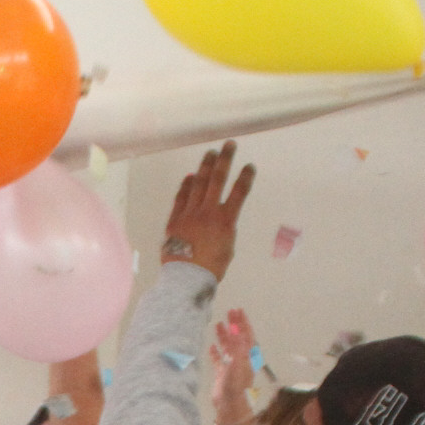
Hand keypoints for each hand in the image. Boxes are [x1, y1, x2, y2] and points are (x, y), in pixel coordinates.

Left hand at [163, 142, 254, 281]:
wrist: (185, 279)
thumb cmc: (211, 268)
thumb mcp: (227, 247)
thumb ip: (226, 228)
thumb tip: (220, 216)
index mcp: (226, 220)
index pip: (239, 192)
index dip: (245, 177)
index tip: (249, 166)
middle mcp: (208, 212)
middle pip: (218, 179)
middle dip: (225, 159)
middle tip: (229, 145)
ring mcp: (189, 214)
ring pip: (198, 184)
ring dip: (205, 166)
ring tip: (210, 154)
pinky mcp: (174, 220)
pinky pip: (181, 197)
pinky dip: (186, 185)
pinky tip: (190, 176)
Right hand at [209, 309, 256, 422]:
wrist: (229, 406)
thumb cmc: (236, 386)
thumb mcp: (238, 365)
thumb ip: (238, 348)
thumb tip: (237, 332)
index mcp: (247, 356)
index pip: (246, 335)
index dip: (243, 322)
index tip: (238, 311)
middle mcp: (240, 359)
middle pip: (238, 338)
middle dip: (234, 325)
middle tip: (229, 312)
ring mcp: (231, 367)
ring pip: (228, 347)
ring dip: (224, 336)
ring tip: (218, 325)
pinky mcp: (222, 375)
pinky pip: (218, 361)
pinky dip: (215, 353)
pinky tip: (211, 347)